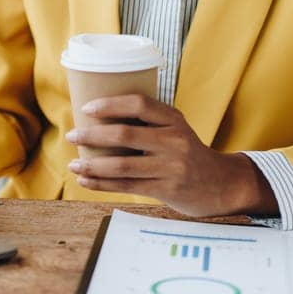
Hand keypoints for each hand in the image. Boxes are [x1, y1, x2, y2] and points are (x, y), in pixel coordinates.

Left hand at [65, 94, 277, 217]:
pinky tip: (86, 181)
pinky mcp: (167, 190)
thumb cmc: (187, 153)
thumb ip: (148, 122)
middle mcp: (174, 141)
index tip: (87, 108)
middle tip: (71, 135)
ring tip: (73, 164)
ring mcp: (172, 167)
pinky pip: (127, 186)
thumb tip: (97, 118)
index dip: (110, 104)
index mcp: (174, 119)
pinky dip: (102, 184)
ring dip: (92, 165)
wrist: (221, 184)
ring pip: (122, 165)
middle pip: (125, 135)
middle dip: (92, 135)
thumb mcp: (176, 129)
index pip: (139, 104)